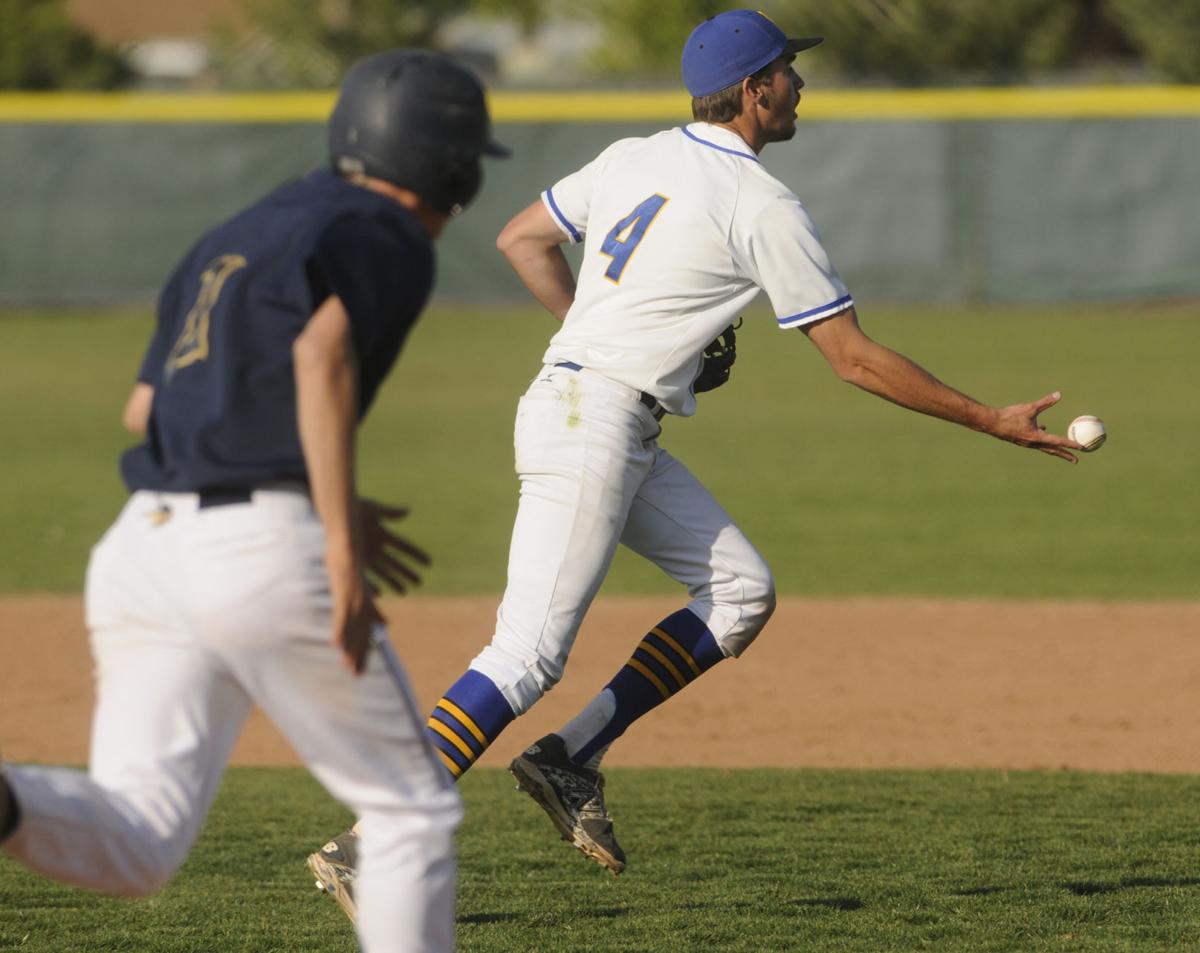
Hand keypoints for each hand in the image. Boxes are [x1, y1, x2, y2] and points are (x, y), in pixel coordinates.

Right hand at [326, 551, 382, 674]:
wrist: (349, 545)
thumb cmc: (354, 565)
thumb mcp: (366, 590)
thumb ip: (375, 608)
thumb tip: (386, 624)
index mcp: (367, 606)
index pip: (367, 634)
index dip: (364, 652)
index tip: (361, 670)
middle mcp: (363, 605)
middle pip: (361, 635)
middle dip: (359, 656)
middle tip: (357, 676)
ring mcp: (354, 600)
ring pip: (353, 629)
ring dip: (350, 648)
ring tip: (347, 666)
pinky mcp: (345, 593)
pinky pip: (341, 615)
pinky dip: (339, 629)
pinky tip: (336, 644)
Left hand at [359, 498, 431, 593]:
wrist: (332, 513)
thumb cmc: (353, 508)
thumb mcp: (373, 509)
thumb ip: (389, 512)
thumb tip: (408, 511)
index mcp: (383, 533)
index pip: (404, 546)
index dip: (416, 555)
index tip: (429, 563)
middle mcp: (376, 546)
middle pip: (396, 562)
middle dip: (407, 572)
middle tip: (419, 582)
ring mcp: (366, 554)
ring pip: (384, 571)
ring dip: (394, 581)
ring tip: (404, 591)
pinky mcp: (354, 559)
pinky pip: (366, 574)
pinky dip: (372, 584)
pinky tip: (379, 593)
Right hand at [990, 391, 1081, 462]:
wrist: (992, 423)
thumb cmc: (1010, 416)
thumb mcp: (1030, 408)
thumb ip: (1045, 402)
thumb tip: (1059, 395)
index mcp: (1037, 437)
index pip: (1058, 442)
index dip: (1071, 444)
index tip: (1082, 448)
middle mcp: (1033, 443)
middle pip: (1053, 451)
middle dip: (1065, 455)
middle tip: (1076, 460)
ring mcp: (1027, 443)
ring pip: (1045, 448)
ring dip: (1055, 450)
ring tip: (1063, 452)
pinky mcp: (1022, 440)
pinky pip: (1036, 441)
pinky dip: (1043, 439)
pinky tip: (1043, 429)